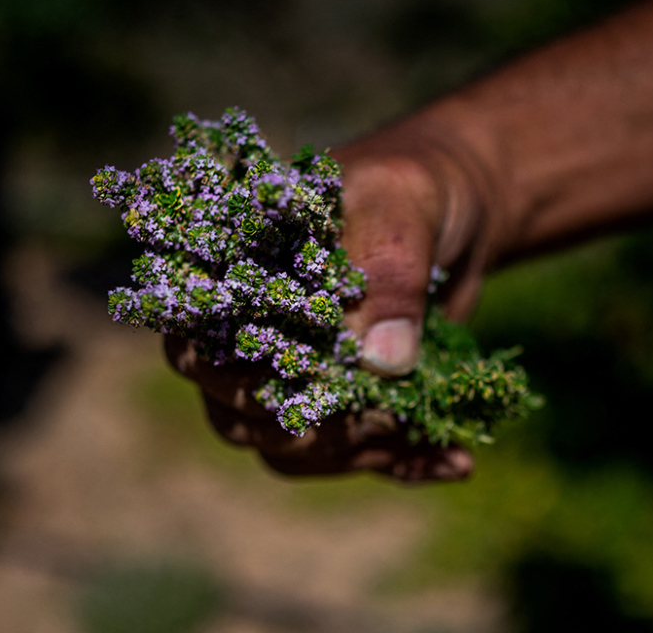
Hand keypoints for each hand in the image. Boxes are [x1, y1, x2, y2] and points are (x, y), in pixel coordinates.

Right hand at [165, 129, 497, 481]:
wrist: (457, 205)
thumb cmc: (411, 187)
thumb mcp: (403, 207)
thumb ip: (387, 272)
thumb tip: (380, 361)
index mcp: (230, 271)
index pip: (195, 339)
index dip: (236, 373)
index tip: (313, 379)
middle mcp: (246, 330)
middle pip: (232, 410)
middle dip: (306, 425)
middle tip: (380, 412)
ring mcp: (290, 374)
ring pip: (283, 446)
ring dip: (351, 453)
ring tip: (423, 433)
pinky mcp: (339, 404)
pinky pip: (347, 456)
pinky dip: (398, 464)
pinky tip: (454, 459)